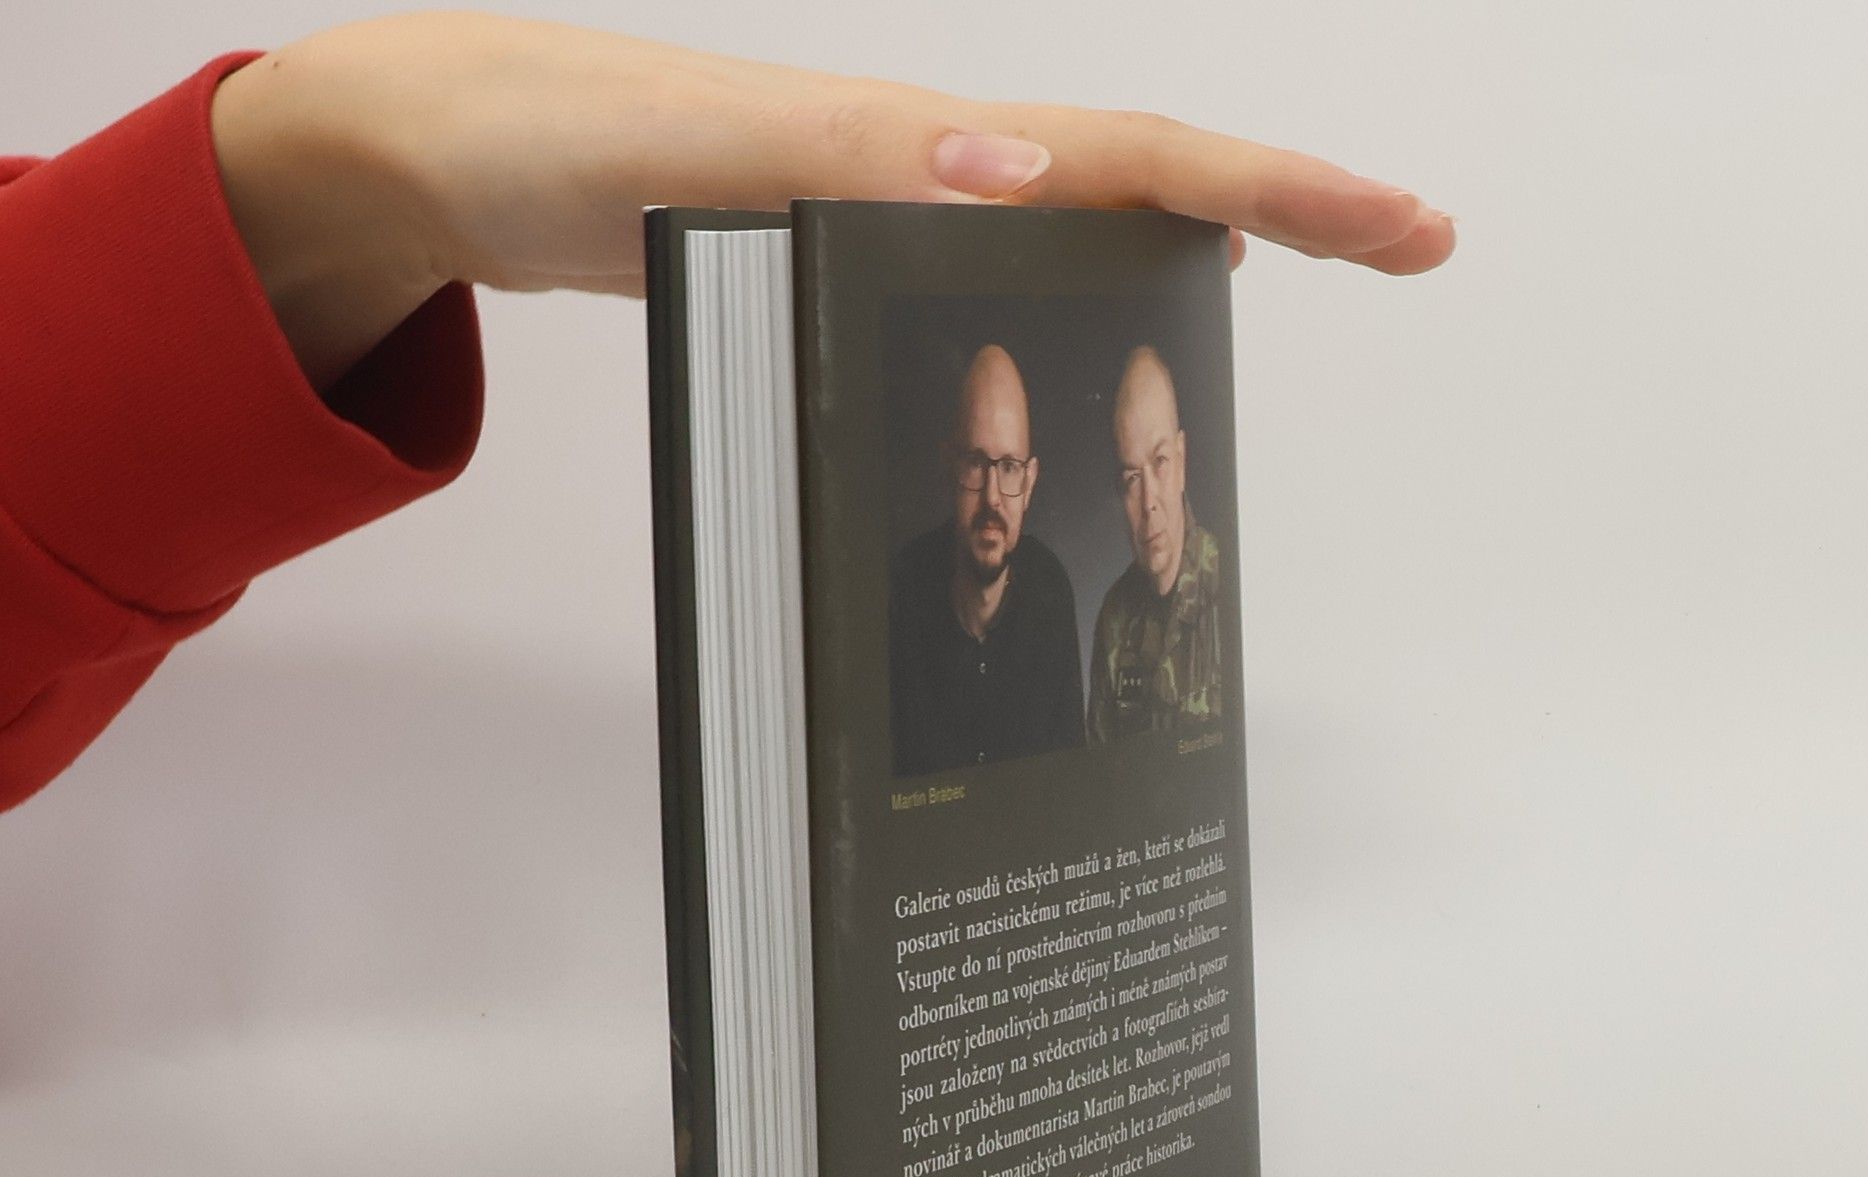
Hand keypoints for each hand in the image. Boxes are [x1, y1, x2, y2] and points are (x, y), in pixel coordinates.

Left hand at [211, 12, 1454, 389]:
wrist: (461, 158)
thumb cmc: (554, 145)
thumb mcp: (694, 154)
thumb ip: (847, 163)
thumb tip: (1013, 167)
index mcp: (916, 143)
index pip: (1134, 159)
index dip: (1276, 191)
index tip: (1399, 227)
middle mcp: (924, 169)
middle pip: (1138, 184)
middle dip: (1280, 211)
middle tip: (1400, 249)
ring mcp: (888, 216)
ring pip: (1073, 231)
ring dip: (1188, 256)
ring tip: (1285, 291)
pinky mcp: (841, 261)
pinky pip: (988, 282)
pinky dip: (1066, 302)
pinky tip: (1079, 337)